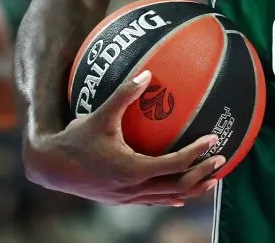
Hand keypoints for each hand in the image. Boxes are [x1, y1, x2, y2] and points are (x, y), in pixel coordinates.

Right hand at [23, 69, 223, 205]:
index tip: (214, 140)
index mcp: (132, 169)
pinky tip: (181, 194)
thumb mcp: (100, 115)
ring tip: (212, 179)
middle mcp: (133, 188)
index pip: (174, 164)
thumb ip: (124, 94)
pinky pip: (153, 201)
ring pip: (168, 197)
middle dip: (203, 174)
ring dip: (192, 188)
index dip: (197, 153)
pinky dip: (171, 196)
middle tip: (223, 160)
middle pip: (178, 186)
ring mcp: (128, 197)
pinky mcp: (121, 199)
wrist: (51, 167)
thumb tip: (147, 72)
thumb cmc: (75, 139)